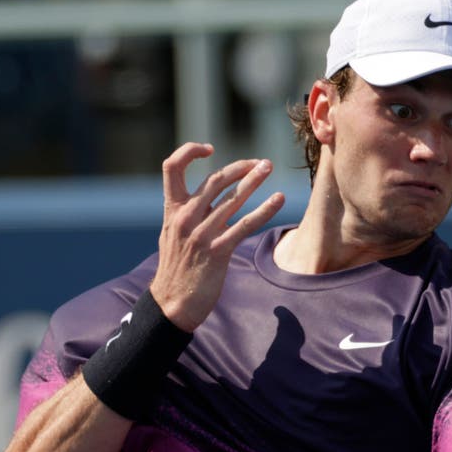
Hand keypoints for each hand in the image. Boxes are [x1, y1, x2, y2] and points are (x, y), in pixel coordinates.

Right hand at [150, 142, 284, 330]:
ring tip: (270, 168)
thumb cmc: (177, 268)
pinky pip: (246, 224)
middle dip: (241, 168)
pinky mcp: (218, 251)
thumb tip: (208, 198)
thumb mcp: (173, 234)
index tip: (209, 149)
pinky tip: (279, 199)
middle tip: (262, 162)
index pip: (172, 167)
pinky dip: (265, 209)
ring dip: (255, 180)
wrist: (172, 303)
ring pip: (233, 198)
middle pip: (215, 180)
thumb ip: (187, 213)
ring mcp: (202, 233)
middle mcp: (186, 217)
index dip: (189, 151)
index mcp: (172, 209)